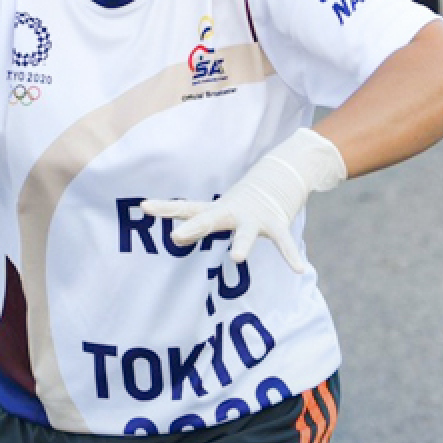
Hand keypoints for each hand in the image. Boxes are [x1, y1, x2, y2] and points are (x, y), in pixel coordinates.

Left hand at [140, 128, 346, 272]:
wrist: (281, 174)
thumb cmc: (243, 201)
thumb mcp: (219, 210)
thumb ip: (198, 223)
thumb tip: (175, 237)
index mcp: (217, 210)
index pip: (186, 208)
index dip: (165, 209)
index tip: (144, 206)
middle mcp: (232, 212)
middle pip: (209, 220)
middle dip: (194, 229)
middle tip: (175, 237)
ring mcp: (255, 218)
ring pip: (247, 233)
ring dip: (242, 244)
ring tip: (237, 258)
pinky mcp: (276, 223)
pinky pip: (284, 242)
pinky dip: (291, 255)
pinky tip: (298, 269)